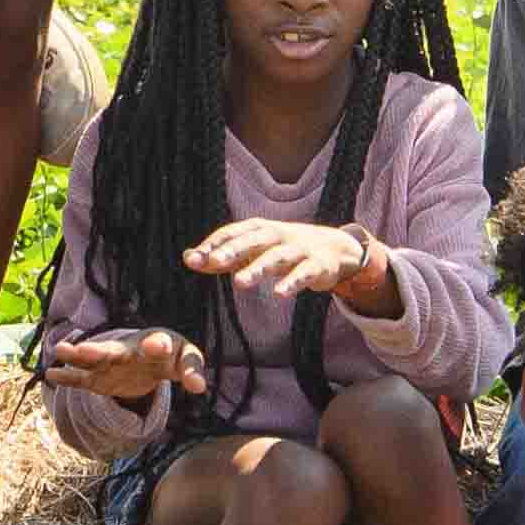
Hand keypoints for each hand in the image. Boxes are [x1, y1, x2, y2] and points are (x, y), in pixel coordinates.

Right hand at [45, 324, 207, 404]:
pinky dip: (68, 377)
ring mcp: (111, 363)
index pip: (157, 344)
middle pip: (113, 350)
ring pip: (92, 359)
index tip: (156, 345)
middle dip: (99, 350)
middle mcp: (128, 350)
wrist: (152, 355)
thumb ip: (192, 371)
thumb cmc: (171, 356)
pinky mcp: (100, 378)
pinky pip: (82, 378)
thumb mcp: (186, 360)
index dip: (157, 345)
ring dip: (77, 356)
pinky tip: (51, 373)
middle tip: (85, 350)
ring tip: (60, 351)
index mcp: (154, 343)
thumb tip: (200, 388)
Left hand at [183, 217, 390, 308]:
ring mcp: (299, 250)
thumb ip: (223, 256)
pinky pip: (303, 274)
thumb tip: (189, 258)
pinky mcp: (317, 266)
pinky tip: (280, 294)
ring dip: (258, 268)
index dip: (215, 244)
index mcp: (260, 229)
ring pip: (276, 258)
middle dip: (233, 250)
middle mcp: (278, 235)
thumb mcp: (254, 250)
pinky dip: (292, 282)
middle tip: (213, 261)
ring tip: (239, 283)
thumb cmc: (285, 249)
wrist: (335, 249)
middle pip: (253, 241)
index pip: (234, 232)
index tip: (196, 258)